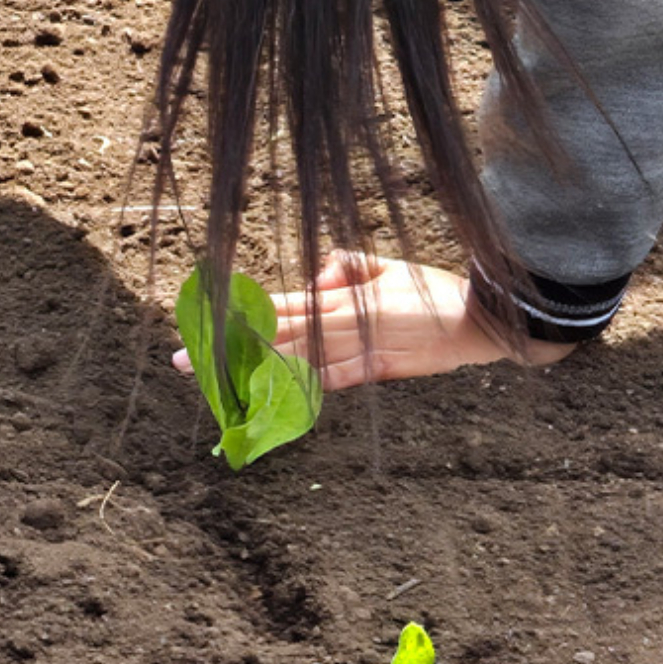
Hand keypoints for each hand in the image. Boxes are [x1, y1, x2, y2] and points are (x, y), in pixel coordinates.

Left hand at [176, 251, 577, 389]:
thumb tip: (316, 275)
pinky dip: (300, 389)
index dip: (240, 313)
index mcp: (339, 296)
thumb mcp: (386, 264)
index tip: (205, 322)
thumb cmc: (432, 290)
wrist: (477, 319)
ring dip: (253, 371)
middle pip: (274, 334)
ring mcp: (357, 349)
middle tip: (185, 360)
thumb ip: (347, 265)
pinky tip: (270, 399)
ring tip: (215, 383)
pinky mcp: (377, 369)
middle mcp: (341, 323)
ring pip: (294, 360)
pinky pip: (331, 381)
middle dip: (229, 347)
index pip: (278, 304)